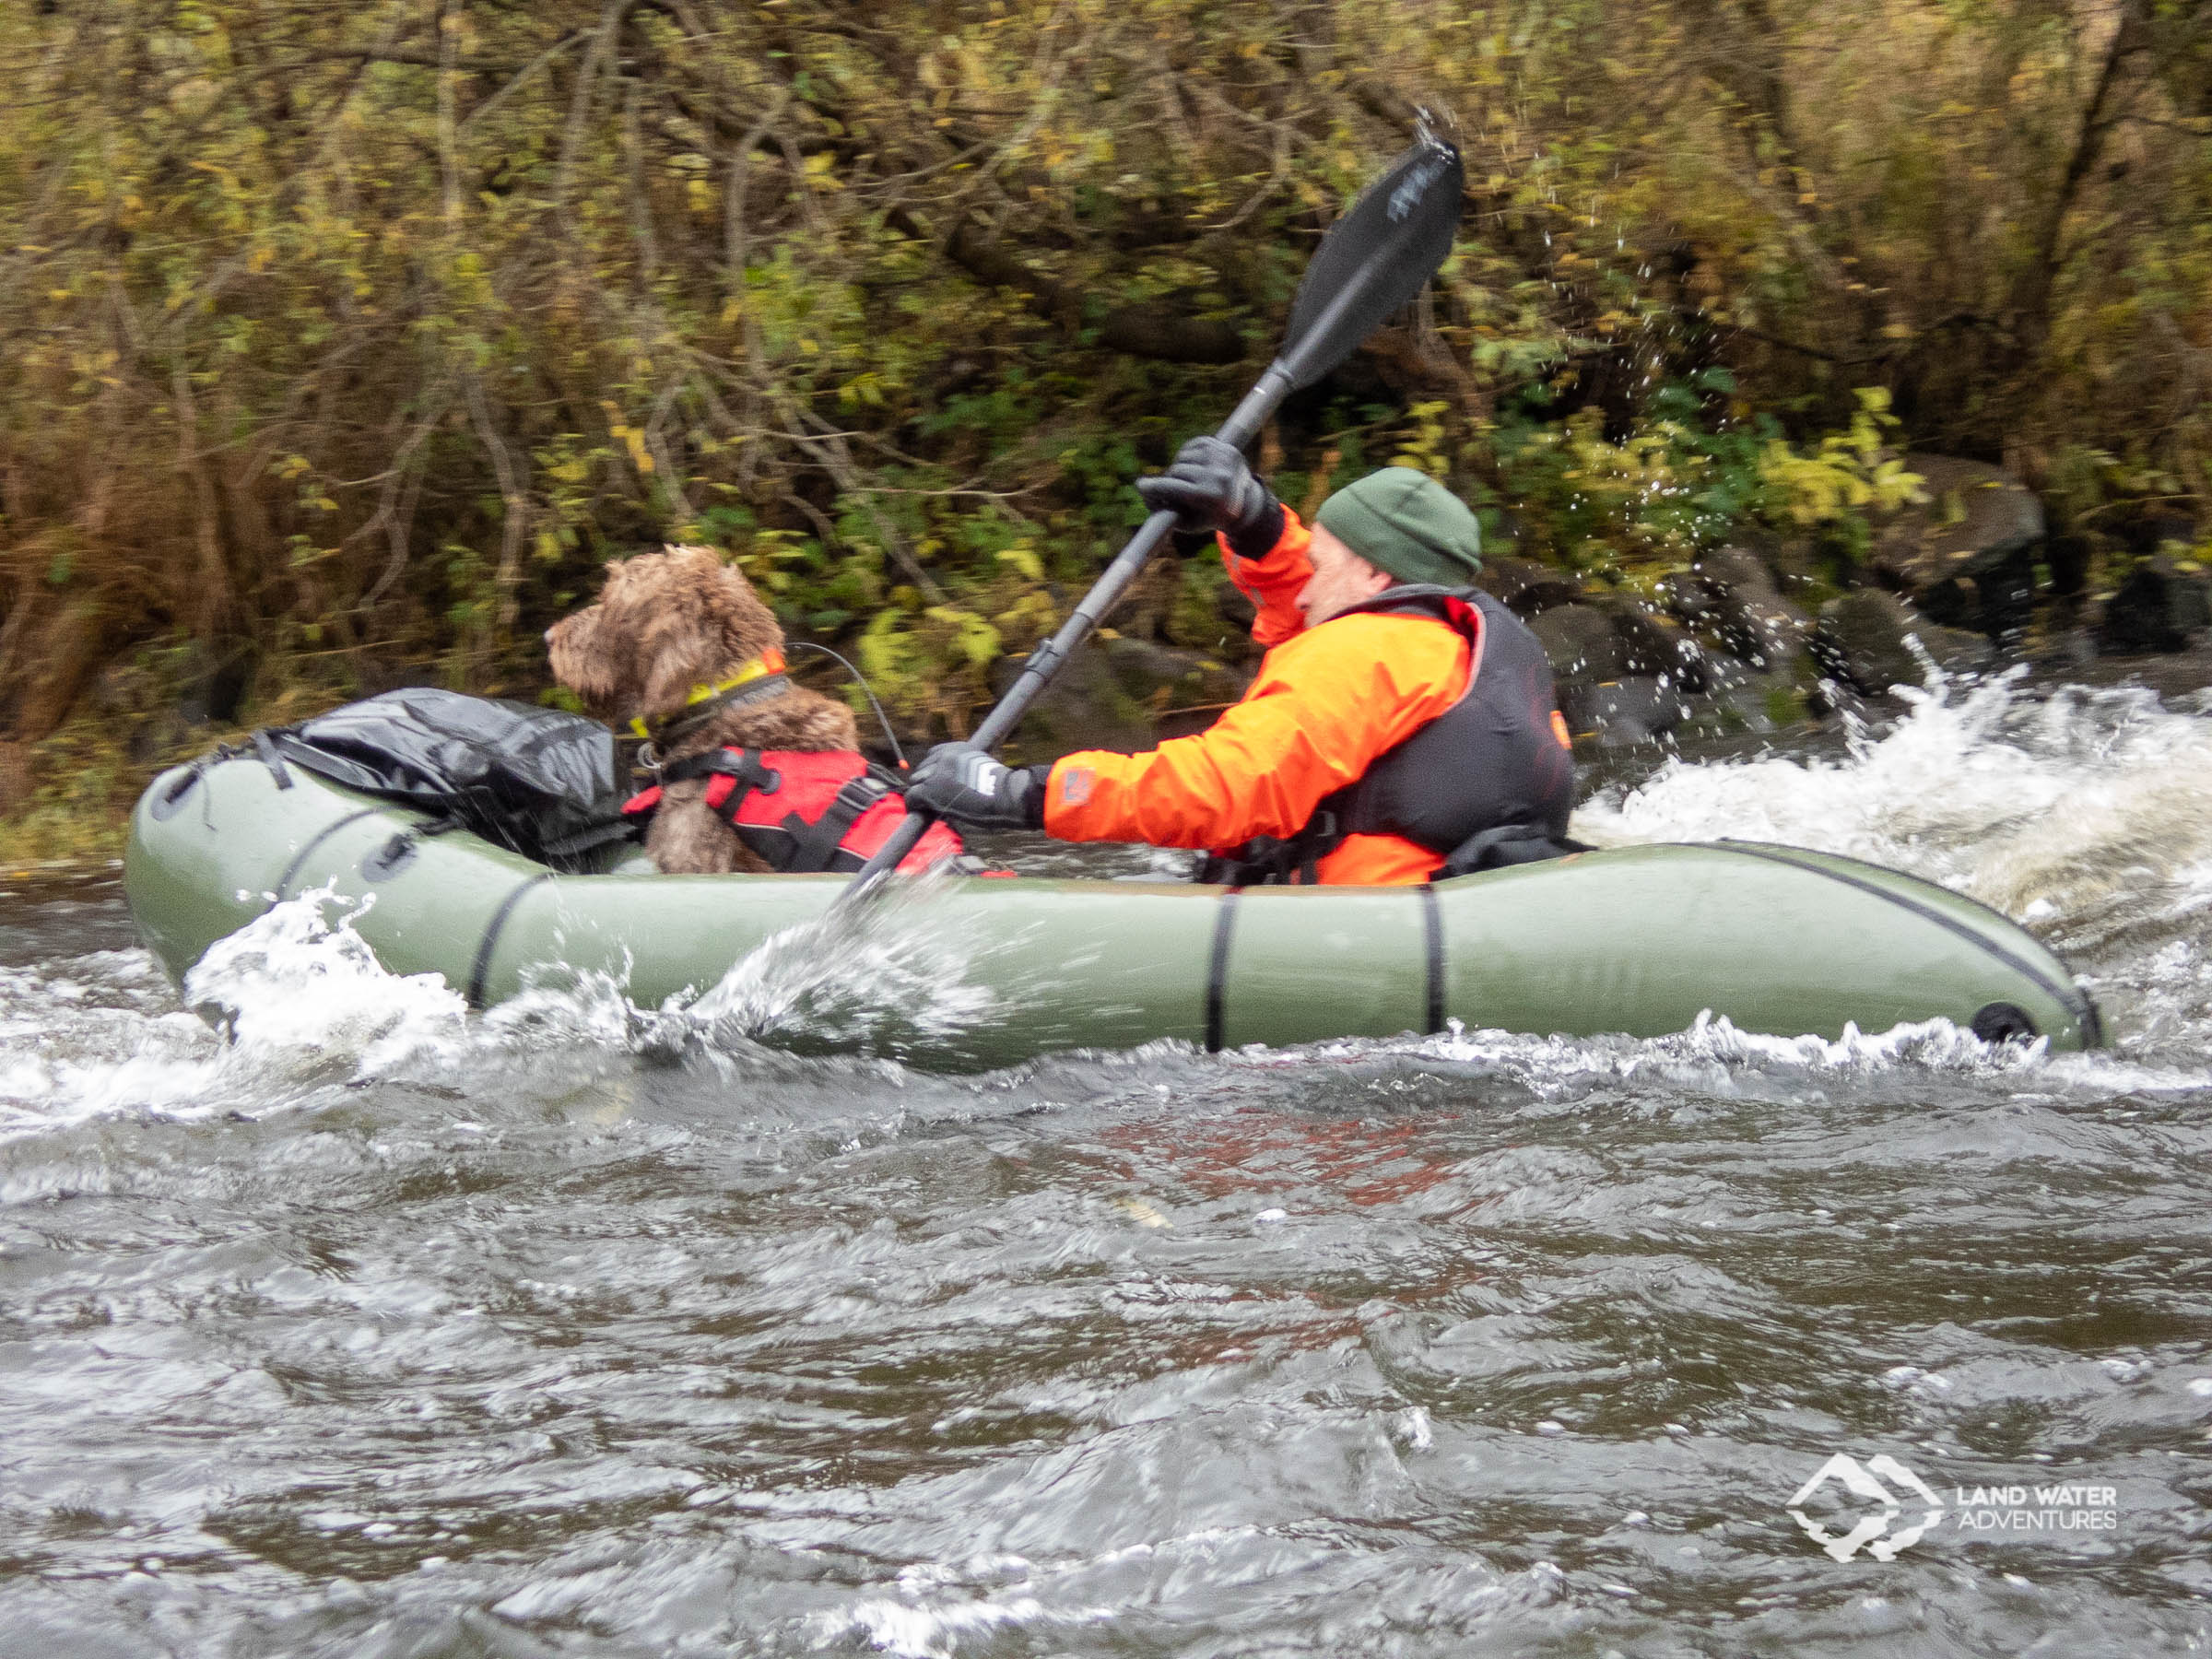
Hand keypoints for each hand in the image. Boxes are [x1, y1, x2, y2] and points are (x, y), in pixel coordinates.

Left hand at [904, 742, 1047, 831]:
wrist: (1006, 797)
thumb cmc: (1004, 790)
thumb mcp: (986, 769)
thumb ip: (968, 769)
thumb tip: (962, 782)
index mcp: (959, 748)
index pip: (934, 753)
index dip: (933, 769)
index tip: (936, 780)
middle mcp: (946, 756)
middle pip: (923, 767)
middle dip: (926, 781)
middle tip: (934, 796)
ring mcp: (937, 772)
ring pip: (916, 781)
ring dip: (921, 792)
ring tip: (926, 805)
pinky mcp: (931, 789)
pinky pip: (912, 796)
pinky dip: (913, 804)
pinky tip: (917, 810)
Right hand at [1136, 436, 1282, 557]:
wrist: (1245, 502)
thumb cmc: (1210, 516)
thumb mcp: (1186, 522)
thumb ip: (1162, 510)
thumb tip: (1142, 488)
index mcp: (1211, 496)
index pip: (1172, 486)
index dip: (1153, 487)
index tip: (1141, 486)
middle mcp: (1218, 474)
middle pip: (1176, 471)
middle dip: (1169, 481)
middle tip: (1169, 491)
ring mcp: (1222, 457)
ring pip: (1182, 457)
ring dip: (1179, 469)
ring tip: (1186, 482)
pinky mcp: (1222, 445)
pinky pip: (1191, 446)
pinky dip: (1187, 456)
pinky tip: (1193, 468)